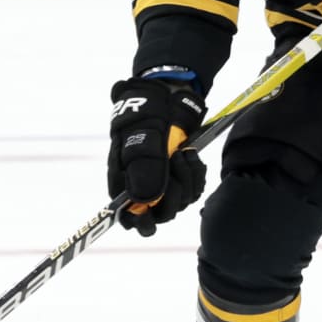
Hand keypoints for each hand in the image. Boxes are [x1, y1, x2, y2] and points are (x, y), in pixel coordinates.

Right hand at [107, 77, 206, 235]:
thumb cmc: (147, 115)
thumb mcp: (142, 138)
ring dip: (187, 178)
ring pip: (182, 202)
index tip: (148, 219)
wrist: (168, 98)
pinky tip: (191, 155)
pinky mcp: (183, 176)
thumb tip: (144, 200)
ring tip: (182, 153)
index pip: (130, 218)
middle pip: (162, 214)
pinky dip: (196, 173)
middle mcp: (145, 187)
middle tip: (174, 162)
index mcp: (125, 182)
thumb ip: (144, 169)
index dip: (140, 223)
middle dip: (173, 193)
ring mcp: (166, 182)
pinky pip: (195, 189)